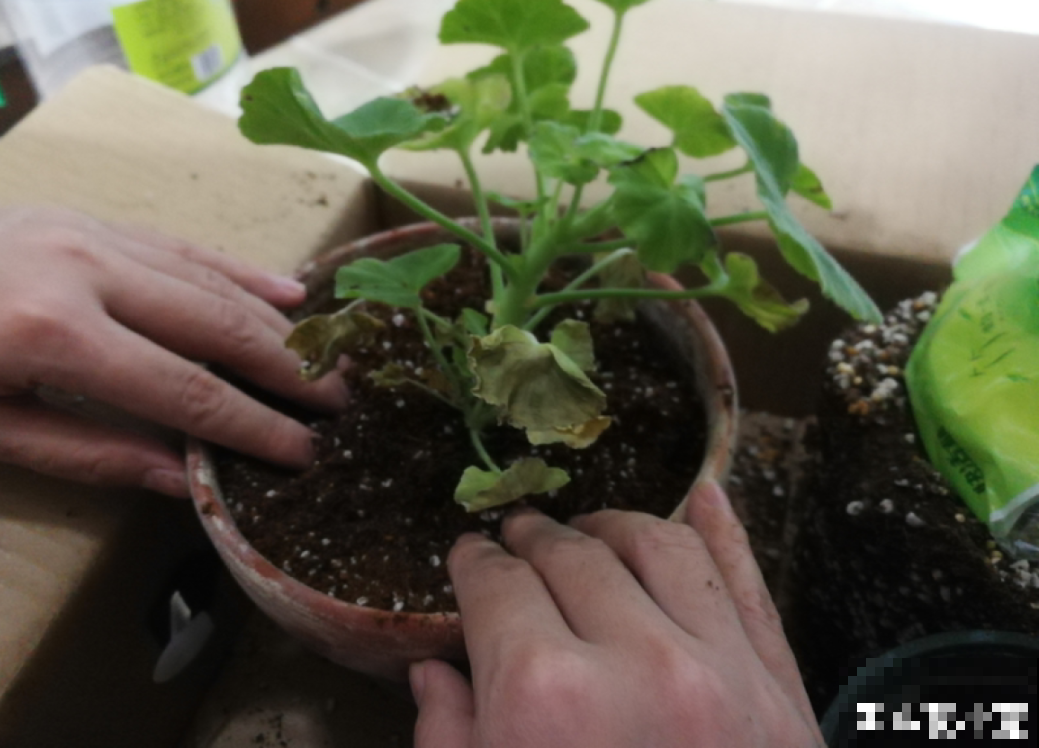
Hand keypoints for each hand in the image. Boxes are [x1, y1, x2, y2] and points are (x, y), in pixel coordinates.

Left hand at [0, 208, 344, 496]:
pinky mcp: (86, 217)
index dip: (252, 426)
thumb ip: (88, 453)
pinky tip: (285, 292)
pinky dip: (237, 271)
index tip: (306, 453)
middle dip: (286, 370)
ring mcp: (89, 232)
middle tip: (342, 404)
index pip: (185, 389)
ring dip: (275, 323)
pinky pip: (180, 243)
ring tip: (327, 358)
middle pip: (215, 326)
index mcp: (53, 334)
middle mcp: (86, 269)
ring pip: (208, 279)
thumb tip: (184, 477)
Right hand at [411, 480, 824, 747]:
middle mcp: (636, 661)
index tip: (467, 555)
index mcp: (544, 698)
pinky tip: (704, 493)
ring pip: (660, 544)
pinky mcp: (781, 691)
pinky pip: (748, 582)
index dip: (474, 563)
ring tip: (588, 530)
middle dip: (533, 538)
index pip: (496, 587)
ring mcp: (721, 669)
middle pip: (570, 556)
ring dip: (614, 524)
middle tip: (516, 536)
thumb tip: (435, 673)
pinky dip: (726, 529)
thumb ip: (450, 742)